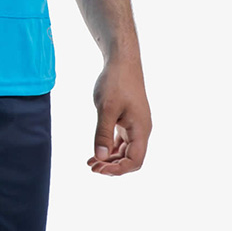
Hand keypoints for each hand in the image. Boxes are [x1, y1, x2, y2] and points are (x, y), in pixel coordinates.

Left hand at [87, 56, 151, 175]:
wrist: (122, 61)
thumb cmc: (116, 81)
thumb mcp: (106, 108)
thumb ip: (102, 133)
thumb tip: (99, 157)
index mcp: (141, 130)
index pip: (135, 161)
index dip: (118, 169)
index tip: (98, 167)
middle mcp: (141, 130)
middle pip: (130, 159)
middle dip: (112, 166)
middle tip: (92, 167)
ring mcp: (134, 124)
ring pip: (125, 150)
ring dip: (110, 158)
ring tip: (91, 162)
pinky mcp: (127, 119)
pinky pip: (121, 140)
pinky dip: (109, 147)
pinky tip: (97, 151)